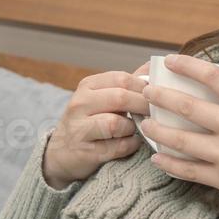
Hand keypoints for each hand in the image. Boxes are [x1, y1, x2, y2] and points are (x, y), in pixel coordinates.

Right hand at [43, 61, 152, 189]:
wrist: (61, 152)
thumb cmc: (90, 121)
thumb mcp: (102, 97)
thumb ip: (127, 84)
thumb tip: (152, 66)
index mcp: (88, 86)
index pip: (121, 78)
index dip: (144, 87)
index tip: (157, 96)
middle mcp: (80, 104)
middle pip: (120, 98)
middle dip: (143, 106)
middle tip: (156, 113)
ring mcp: (80, 128)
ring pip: (116, 124)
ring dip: (133, 128)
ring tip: (137, 129)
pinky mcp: (86, 152)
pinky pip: (117, 147)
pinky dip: (130, 145)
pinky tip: (132, 143)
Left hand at [140, 53, 218, 207]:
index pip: (214, 77)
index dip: (188, 66)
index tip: (172, 61)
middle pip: (187, 106)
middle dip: (161, 97)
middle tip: (147, 92)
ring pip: (179, 139)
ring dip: (158, 131)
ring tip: (145, 125)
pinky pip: (187, 169)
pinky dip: (169, 164)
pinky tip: (157, 159)